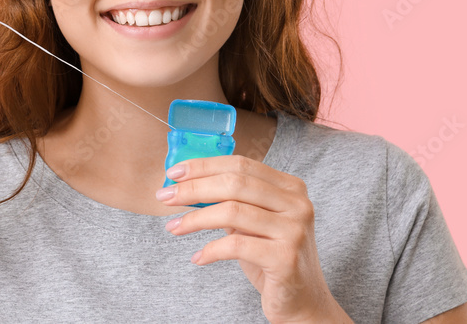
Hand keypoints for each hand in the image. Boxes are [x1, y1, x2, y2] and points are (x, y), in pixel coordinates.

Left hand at [156, 154, 350, 323]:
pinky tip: (198, 257)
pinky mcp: (286, 258)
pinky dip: (210, 250)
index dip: (204, 166)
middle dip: (193, 188)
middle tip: (165, 197)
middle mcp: (297, 204)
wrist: (302, 301)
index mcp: (290, 187)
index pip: (240, 165)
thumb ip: (230, 200)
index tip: (173, 173)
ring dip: (195, 219)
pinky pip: (235, 246)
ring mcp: (293, 230)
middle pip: (234, 184)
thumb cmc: (270, 257)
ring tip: (173, 227)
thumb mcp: (252, 222)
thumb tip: (184, 183)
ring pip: (232, 212)